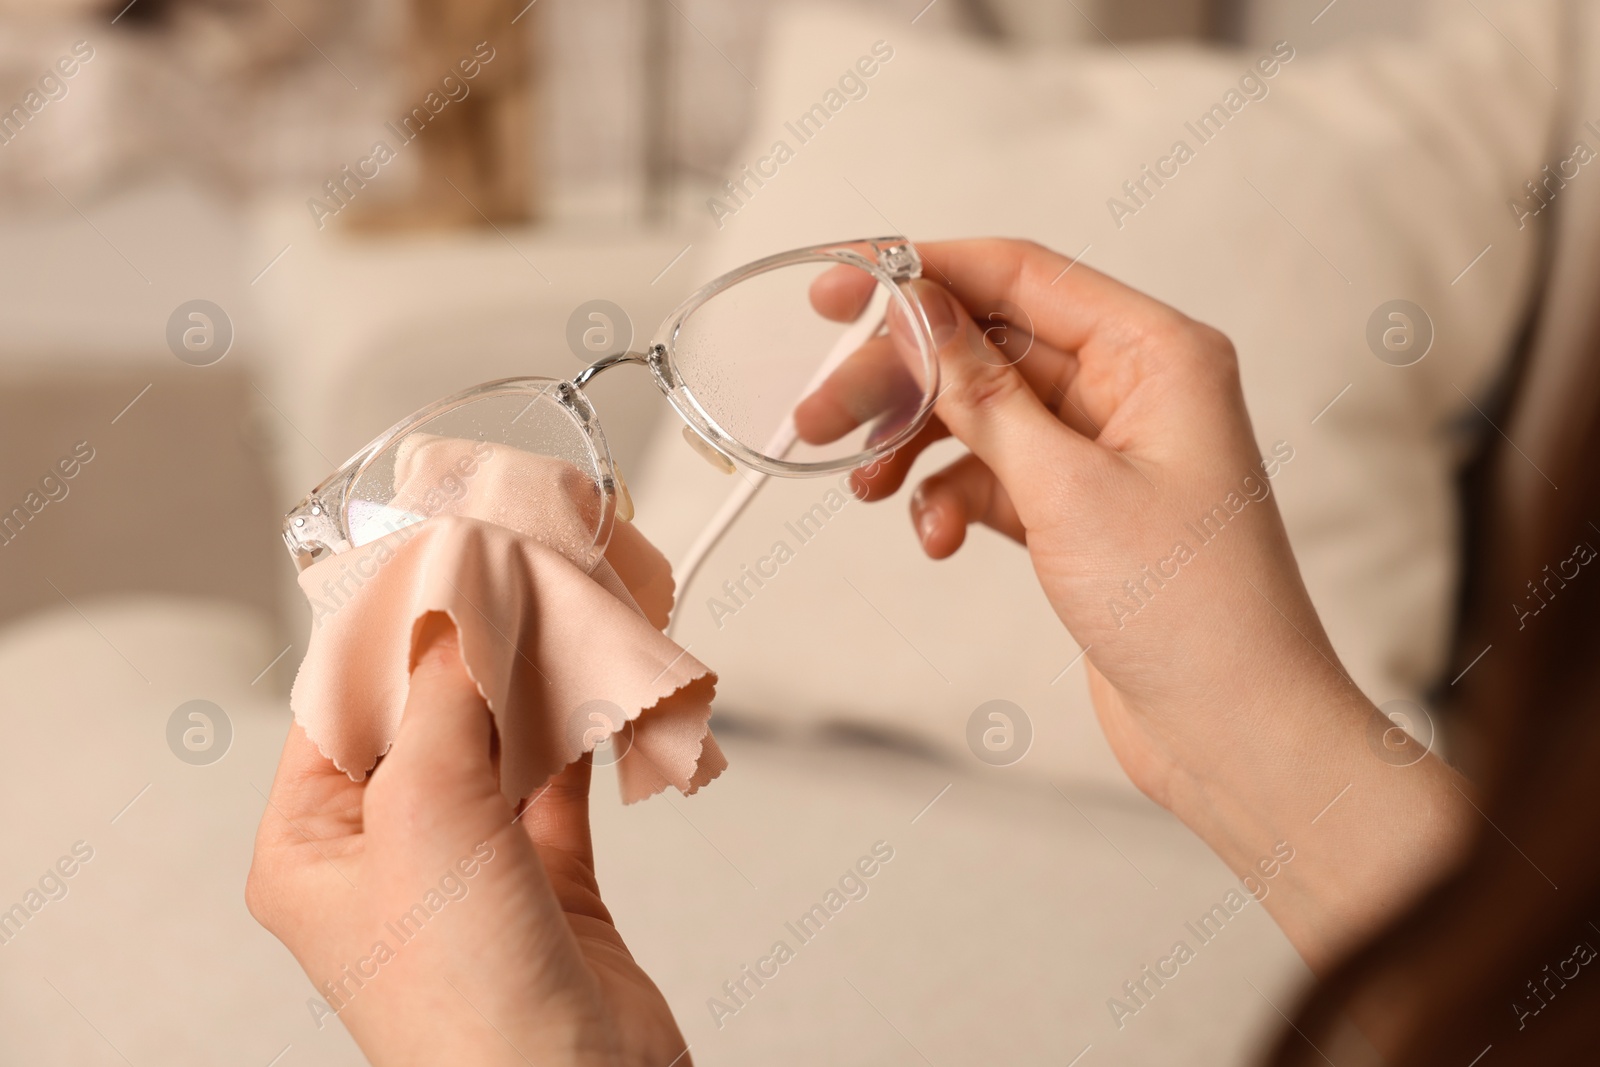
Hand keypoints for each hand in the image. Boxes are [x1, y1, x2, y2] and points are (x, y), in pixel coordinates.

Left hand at [247, 614, 689, 1066]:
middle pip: (422, 715)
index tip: (431, 558)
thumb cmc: (464, 1006)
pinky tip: (594, 679)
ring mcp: (470, 867)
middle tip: (507, 572)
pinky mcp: (547, 878)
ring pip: (496, 741)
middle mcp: (387, 854)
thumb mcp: (425, 817)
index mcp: (312, 848)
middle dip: (468, 647)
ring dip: (530, 682)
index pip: (337, 705)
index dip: (384, 628)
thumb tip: (448, 612)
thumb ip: (438, 700)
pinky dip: (579, 728)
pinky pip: (556, 778)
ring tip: (558, 610)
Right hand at [803, 239, 1472, 970]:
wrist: (1233, 731)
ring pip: (984, 415)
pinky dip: (952, 498)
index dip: (921, 272)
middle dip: (902, 380)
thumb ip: (983, 392)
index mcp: (1157, 353)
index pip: (1020, 276)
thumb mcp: (1066, 488)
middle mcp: (1135, 389)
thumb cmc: (1189, 609)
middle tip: (818, 413)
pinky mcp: (1083, 510)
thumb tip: (918, 306)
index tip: (839, 286)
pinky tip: (934, 537)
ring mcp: (1107, 452)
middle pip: (988, 348)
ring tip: (862, 485)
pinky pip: (995, 476)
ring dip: (918, 445)